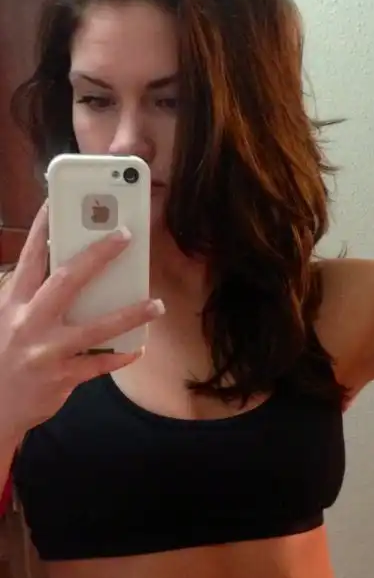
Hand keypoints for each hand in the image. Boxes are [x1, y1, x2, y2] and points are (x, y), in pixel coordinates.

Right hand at [0, 202, 164, 438]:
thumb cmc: (4, 356)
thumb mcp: (7, 319)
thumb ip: (32, 296)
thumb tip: (66, 271)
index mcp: (14, 302)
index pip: (31, 257)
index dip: (45, 226)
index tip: (61, 200)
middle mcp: (29, 322)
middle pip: (67, 280)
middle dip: (98, 256)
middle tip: (125, 235)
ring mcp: (47, 351)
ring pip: (95, 328)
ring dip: (129, 314)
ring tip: (156, 304)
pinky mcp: (62, 377)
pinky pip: (99, 365)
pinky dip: (120, 356)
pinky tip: (137, 348)